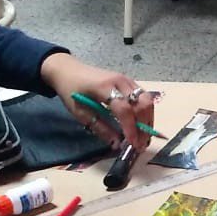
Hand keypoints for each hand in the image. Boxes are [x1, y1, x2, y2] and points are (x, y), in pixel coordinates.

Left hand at [39, 52, 155, 150]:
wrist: (68, 70)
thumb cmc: (71, 90)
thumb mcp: (80, 112)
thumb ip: (100, 128)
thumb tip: (117, 144)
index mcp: (104, 87)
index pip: (124, 109)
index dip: (130, 128)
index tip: (132, 144)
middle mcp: (120, 81)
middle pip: (141, 103)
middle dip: (144, 126)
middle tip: (141, 144)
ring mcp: (126, 79)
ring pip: (147, 100)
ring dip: (148, 120)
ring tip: (143, 137)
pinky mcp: (129, 81)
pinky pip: (144, 96)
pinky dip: (145, 112)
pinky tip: (142, 125)